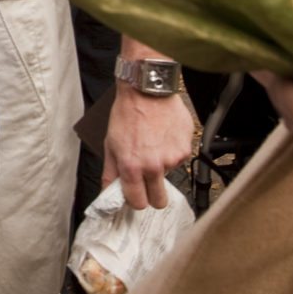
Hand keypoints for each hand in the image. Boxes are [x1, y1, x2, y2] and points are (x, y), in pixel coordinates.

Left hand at [103, 85, 197, 210]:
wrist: (147, 90)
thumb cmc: (127, 114)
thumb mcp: (110, 143)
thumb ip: (110, 173)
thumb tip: (107, 194)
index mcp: (131, 167)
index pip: (138, 202)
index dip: (136, 200)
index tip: (136, 195)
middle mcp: (153, 166)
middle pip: (159, 201)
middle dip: (153, 195)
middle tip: (148, 180)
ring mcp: (172, 159)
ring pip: (169, 177)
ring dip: (162, 167)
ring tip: (153, 145)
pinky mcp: (185, 149)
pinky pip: (179, 160)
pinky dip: (171, 152)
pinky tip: (163, 137)